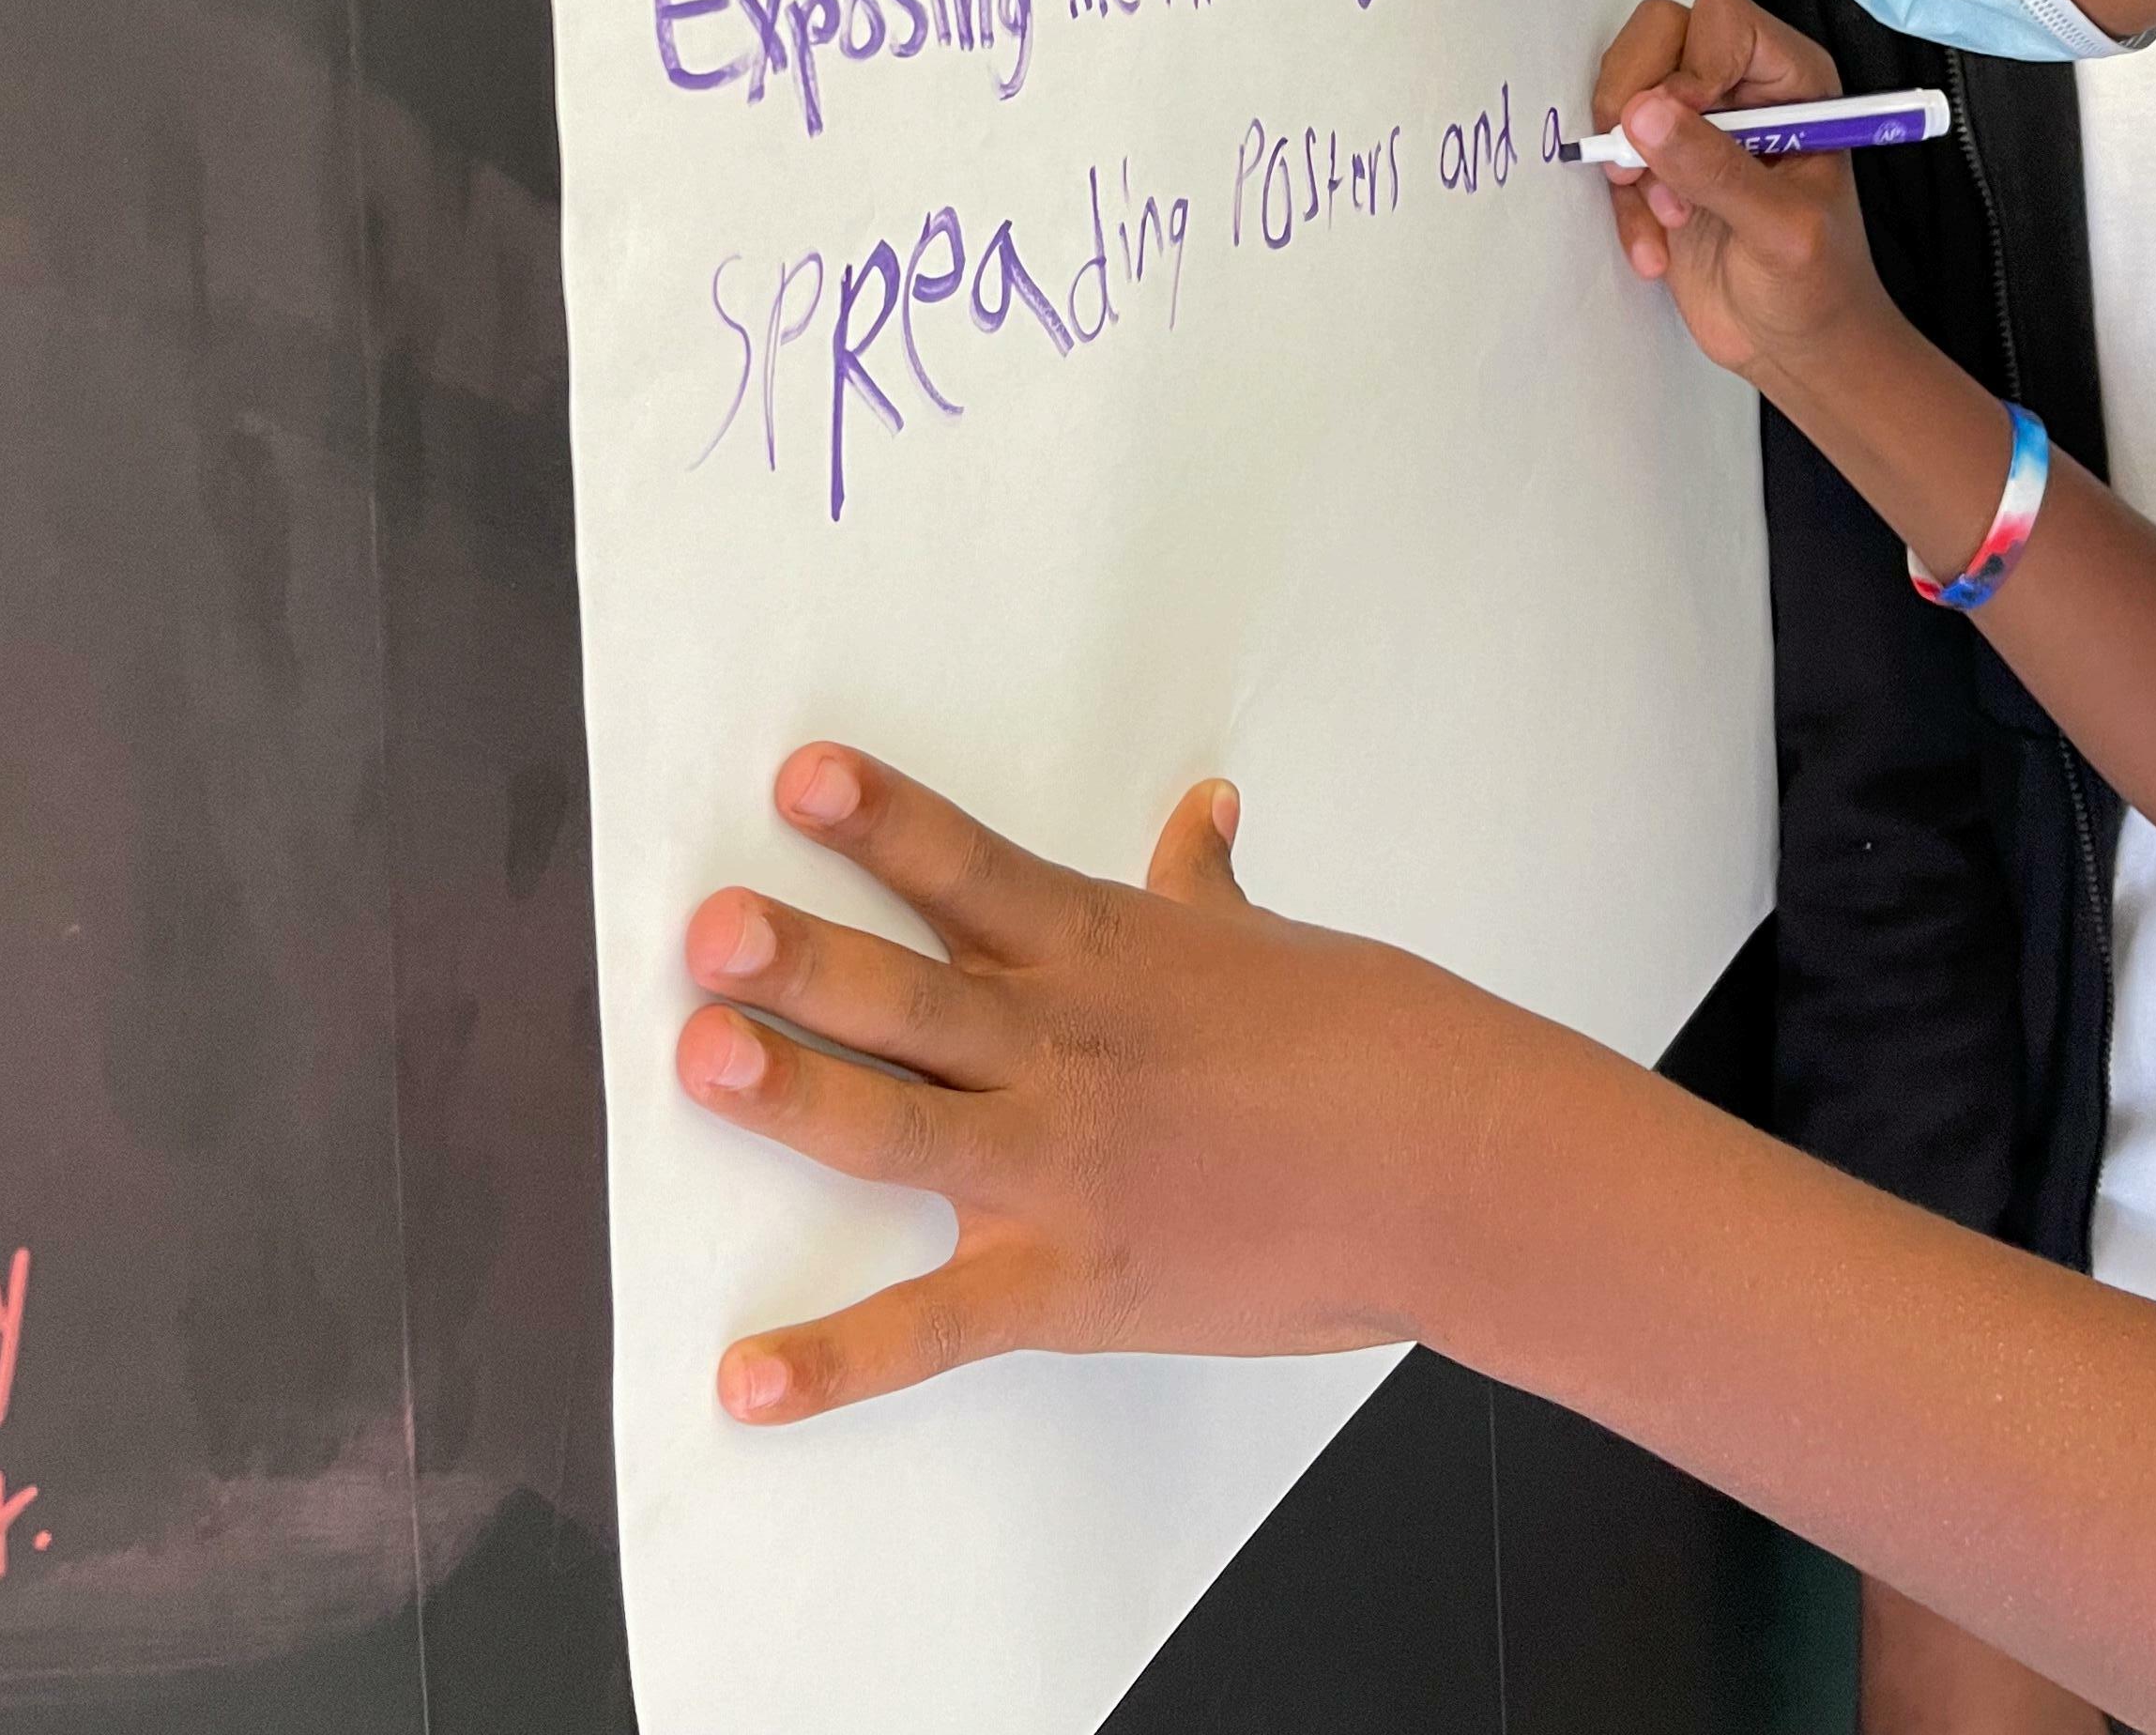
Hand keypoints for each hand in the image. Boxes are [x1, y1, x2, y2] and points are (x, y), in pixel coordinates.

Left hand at [675, 744, 1549, 1421]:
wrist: (1450, 1165)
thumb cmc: (1368, 1040)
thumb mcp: (1267, 945)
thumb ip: (1202, 883)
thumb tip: (1203, 811)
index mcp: (1104, 953)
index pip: (968, 869)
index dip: (882, 819)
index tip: (798, 775)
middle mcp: (1063, 1050)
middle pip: (910, 995)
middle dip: (803, 962)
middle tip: (706, 931)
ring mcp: (1061, 1169)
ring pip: (903, 1126)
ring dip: (797, 1095)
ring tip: (706, 1059)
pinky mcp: (1070, 1282)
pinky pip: (935, 1327)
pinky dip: (835, 1362)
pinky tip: (743, 1380)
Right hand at [1592, 0, 1897, 404]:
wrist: (1798, 349)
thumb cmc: (1820, 286)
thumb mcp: (1780, 229)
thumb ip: (1716, 169)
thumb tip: (1645, 115)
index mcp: (1793, 81)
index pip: (1722, 20)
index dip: (1692, 64)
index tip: (1684, 122)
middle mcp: (1741, 88)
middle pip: (1659, 33)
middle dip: (1637, 99)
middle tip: (1640, 163)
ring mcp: (1696, 125)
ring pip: (1625, 87)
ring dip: (1628, 158)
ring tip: (1668, 216)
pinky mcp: (1660, 167)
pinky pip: (1611, 154)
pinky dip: (1623, 206)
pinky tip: (1656, 251)